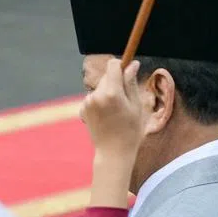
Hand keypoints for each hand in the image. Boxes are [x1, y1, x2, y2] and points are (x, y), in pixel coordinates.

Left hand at [81, 58, 146, 207]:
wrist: (113, 152)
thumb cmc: (130, 130)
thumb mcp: (136, 105)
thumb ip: (131, 83)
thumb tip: (132, 63)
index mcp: (112, 93)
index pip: (113, 65)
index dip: (121, 65)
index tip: (127, 71)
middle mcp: (96, 95)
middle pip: (107, 76)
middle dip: (116, 81)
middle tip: (125, 99)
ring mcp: (87, 102)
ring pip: (100, 87)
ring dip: (108, 92)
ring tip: (116, 111)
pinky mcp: (82, 108)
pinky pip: (93, 97)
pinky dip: (100, 102)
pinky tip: (106, 116)